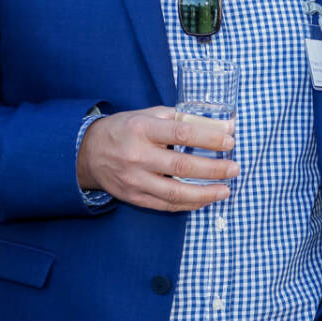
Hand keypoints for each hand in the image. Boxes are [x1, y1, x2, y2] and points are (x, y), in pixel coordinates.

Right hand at [77, 106, 236, 210]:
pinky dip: (189, 204)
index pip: (181, 134)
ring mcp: (134, 180)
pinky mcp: (133, 197)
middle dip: (214, 169)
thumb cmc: (125, 129)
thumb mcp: (149, 115)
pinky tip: (206, 199)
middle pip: (182, 167)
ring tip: (226, 190)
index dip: (209, 138)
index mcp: (142, 129)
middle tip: (234, 168)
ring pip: (175, 193)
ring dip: (205, 193)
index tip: (230, 141)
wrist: (87, 152)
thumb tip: (222, 124)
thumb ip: (183, 118)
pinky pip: (166, 205)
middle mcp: (137, 156)